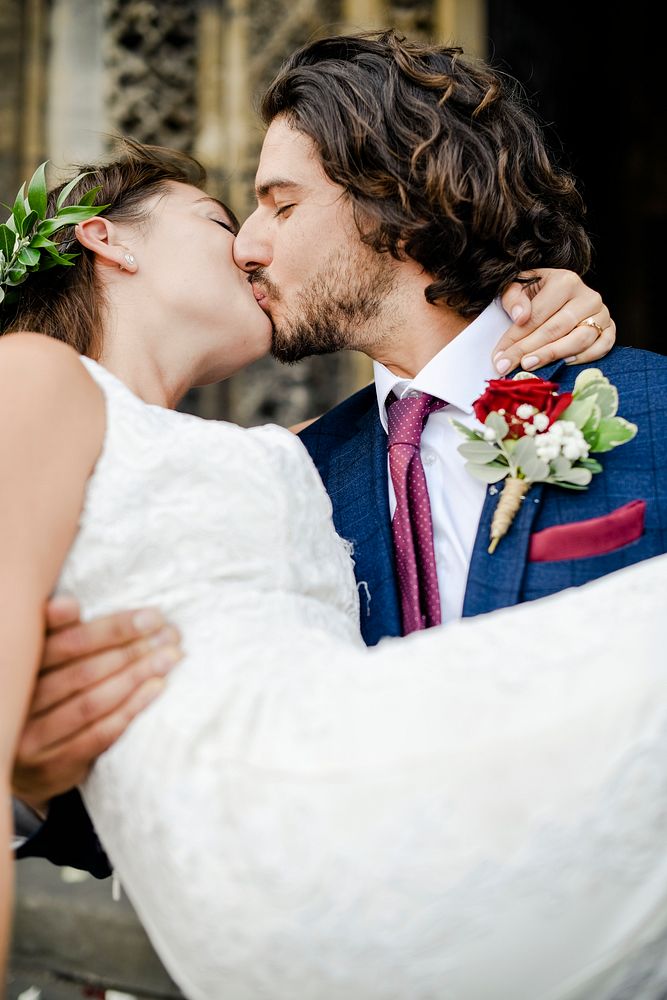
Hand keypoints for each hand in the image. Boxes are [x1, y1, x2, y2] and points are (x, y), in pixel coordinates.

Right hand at [12, 595, 181, 812]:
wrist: (27, 763)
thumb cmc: (46, 697)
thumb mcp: (46, 664)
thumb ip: (58, 634)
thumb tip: (68, 604)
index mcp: (17, 667)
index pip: (65, 642)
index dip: (111, 628)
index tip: (152, 616)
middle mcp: (18, 702)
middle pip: (82, 671)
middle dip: (132, 650)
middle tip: (170, 636)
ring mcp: (33, 737)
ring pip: (92, 702)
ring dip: (136, 677)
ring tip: (170, 658)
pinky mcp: (53, 765)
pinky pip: (99, 734)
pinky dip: (130, 709)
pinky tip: (155, 690)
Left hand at [495, 269, 615, 374]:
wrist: (561, 291)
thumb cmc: (536, 291)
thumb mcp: (519, 286)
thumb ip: (514, 298)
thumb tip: (520, 316)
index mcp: (565, 281)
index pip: (537, 315)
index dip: (516, 338)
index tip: (499, 356)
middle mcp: (588, 296)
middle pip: (557, 329)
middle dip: (530, 350)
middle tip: (509, 366)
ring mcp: (602, 313)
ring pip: (580, 339)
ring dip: (554, 355)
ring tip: (531, 366)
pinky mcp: (610, 327)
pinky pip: (603, 346)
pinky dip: (586, 357)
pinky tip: (564, 363)